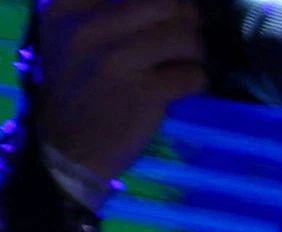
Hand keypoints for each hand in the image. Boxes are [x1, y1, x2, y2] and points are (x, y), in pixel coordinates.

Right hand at [20, 0, 204, 186]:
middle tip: (185, 40)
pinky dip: (197, 81)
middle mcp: (88, 28)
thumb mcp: (74, 39)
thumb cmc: (81, 88)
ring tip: (183, 65)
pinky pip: (194, 74)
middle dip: (187, 20)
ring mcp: (115, 60)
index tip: (165, 17)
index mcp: (67, 9)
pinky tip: (181, 88)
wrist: (69, 149)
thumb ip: (110, 11)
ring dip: (196, 53)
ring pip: (186, 36)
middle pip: (167, 4)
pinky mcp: (144, 92)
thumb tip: (176, 2)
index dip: (164, 2)